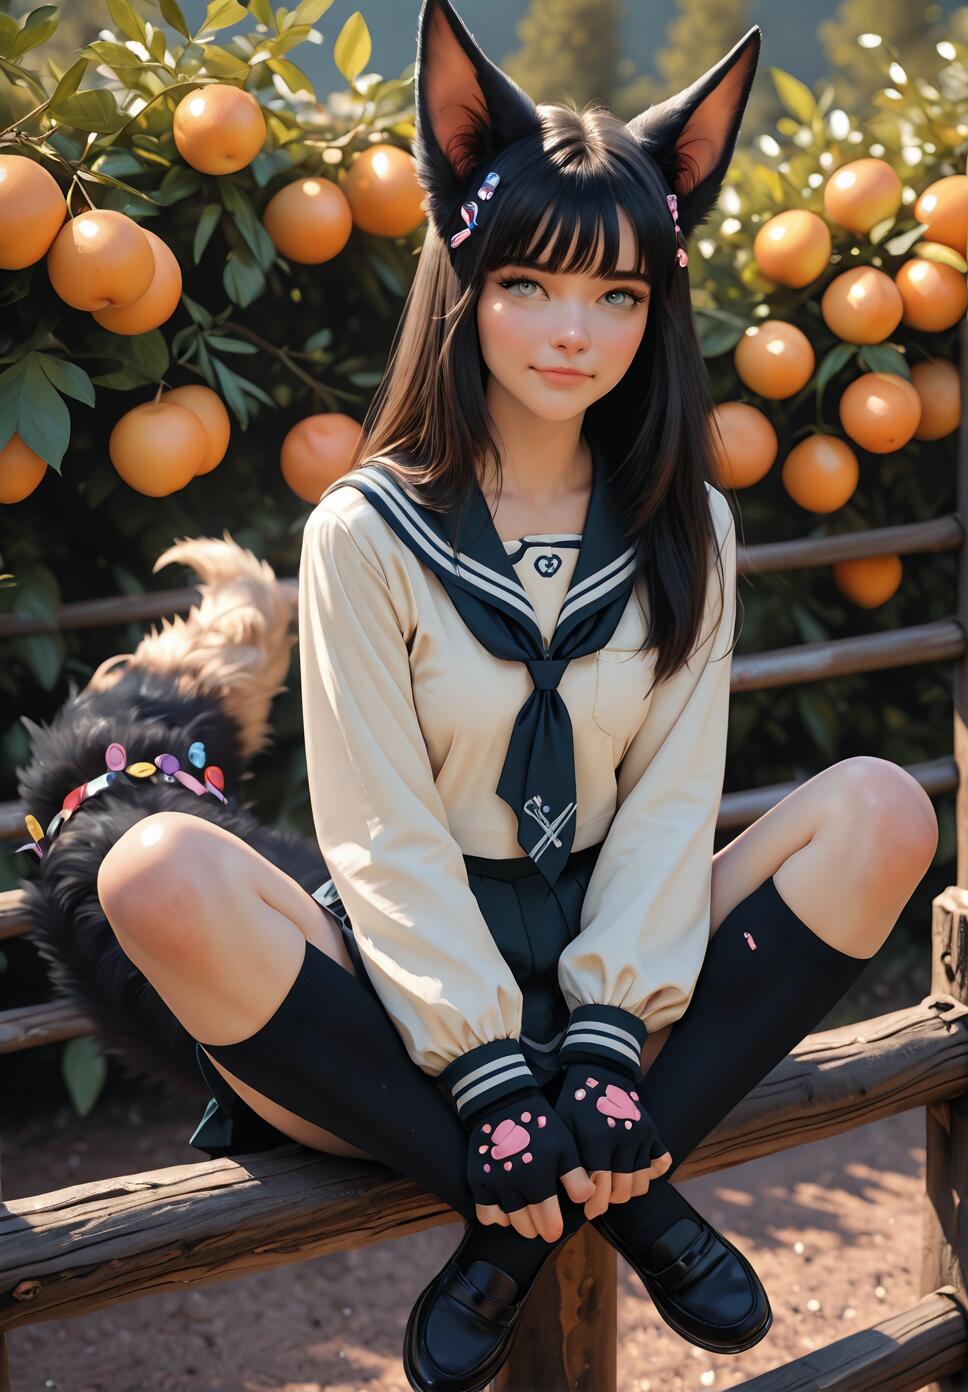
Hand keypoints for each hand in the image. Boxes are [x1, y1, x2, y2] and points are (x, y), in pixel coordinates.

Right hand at [466, 1087, 596, 1241]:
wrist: (503, 1102)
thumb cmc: (540, 1125)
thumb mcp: (564, 1145)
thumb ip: (576, 1177)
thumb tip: (587, 1202)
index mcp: (540, 1172)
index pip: (551, 1223)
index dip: (556, 1228)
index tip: (557, 1228)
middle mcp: (515, 1180)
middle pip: (531, 1227)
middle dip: (541, 1228)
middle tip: (545, 1224)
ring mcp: (494, 1181)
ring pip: (511, 1223)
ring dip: (522, 1224)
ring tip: (529, 1216)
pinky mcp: (477, 1180)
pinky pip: (487, 1216)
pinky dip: (497, 1217)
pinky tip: (507, 1207)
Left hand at [553, 1063, 672, 1219]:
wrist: (600, 1070)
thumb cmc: (575, 1101)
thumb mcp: (563, 1128)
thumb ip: (569, 1163)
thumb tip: (573, 1199)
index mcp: (597, 1139)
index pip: (600, 1189)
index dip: (593, 1206)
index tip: (587, 1212)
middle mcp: (624, 1138)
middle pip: (623, 1191)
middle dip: (609, 1201)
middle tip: (598, 1201)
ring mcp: (642, 1134)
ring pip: (641, 1183)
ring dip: (627, 1191)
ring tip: (612, 1188)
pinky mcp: (653, 1130)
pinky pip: (661, 1163)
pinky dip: (650, 1173)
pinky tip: (632, 1171)